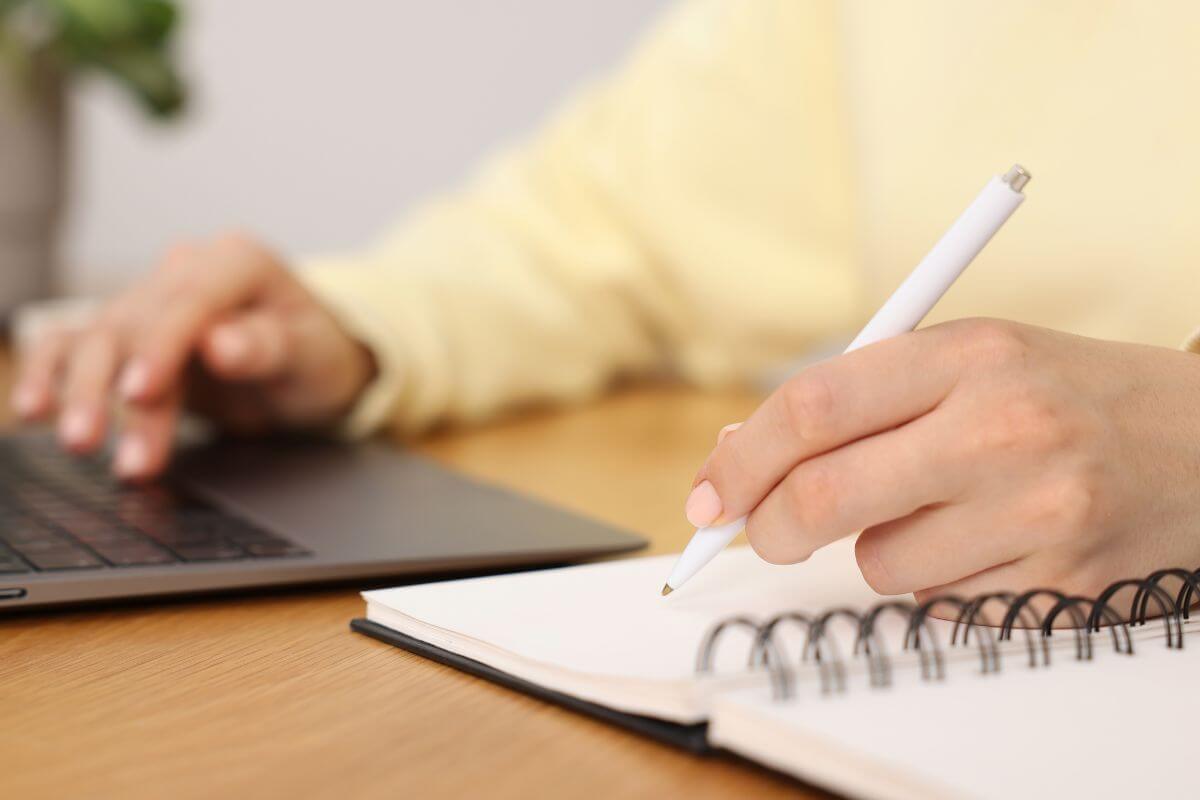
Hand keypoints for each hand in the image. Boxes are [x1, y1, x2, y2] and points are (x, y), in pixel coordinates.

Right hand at [11, 233, 375, 478]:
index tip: (140, 392)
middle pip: (138, 323)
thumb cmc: (315, 357)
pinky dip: (51, 373)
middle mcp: (187, 271)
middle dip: (115, 388)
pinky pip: (77, 344)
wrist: (307, 368)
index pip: (190, 300)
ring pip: (100, 337)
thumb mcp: (312, 357)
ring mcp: (152, 300)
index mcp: (238, 262)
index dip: (161, 345)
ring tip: (78, 442)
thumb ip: (269, 347)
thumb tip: (221, 343)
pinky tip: (35, 407)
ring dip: (82, 391)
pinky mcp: (129, 334)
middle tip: (100, 443)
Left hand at [686, 319, 1199, 601]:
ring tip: (941, 509)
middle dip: (769, 526)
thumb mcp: (967, 359)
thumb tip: (740, 454)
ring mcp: (1037, 512)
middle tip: (762, 530)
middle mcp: (1002, 429)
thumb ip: (859, 398)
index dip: (741, 459)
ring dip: (879, 549)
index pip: (813, 407)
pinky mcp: (1060, 582)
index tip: (709, 492)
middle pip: (824, 498)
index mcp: (968, 354)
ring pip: (879, 565)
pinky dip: (938, 578)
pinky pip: (940, 602)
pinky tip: (991, 539)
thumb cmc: (1064, 394)